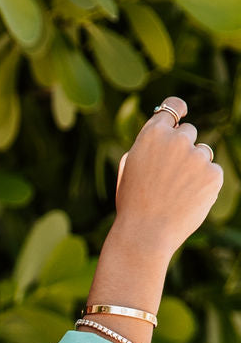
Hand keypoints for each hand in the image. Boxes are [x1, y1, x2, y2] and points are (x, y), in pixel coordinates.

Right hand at [114, 96, 223, 257]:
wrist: (145, 235)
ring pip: (202, 154)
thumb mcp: (129, 169)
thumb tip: (166, 134)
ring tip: (175, 194)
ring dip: (193, 168)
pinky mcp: (213, 174)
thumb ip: (147, 147)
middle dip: (182, 149)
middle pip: (189, 133)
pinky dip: (203, 186)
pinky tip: (186, 201)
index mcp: (152, 134)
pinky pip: (212, 173)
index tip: (182, 114)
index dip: (178, 109)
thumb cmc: (132, 205)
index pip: (172, 107)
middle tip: (168, 177)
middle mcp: (177, 140)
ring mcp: (197, 156)